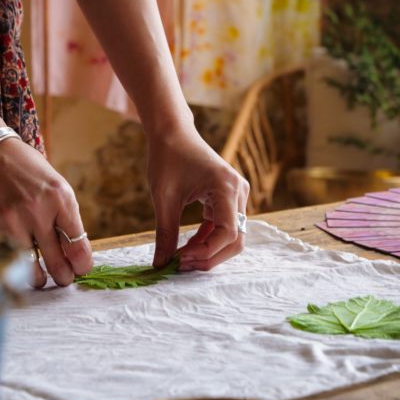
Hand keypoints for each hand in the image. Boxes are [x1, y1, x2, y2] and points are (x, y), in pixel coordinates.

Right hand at [0, 138, 92, 287]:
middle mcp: (39, 211)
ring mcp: (13, 221)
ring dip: (39, 278)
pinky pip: (9, 259)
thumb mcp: (58, 189)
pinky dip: (16, 266)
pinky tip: (19, 262)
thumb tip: (75, 255)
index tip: (81, 269)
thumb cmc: (30, 172)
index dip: (82, 265)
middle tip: (64, 278)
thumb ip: (66, 220)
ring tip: (42, 277)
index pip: (78, 247)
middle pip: (58, 264)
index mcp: (62, 200)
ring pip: (31, 270)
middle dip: (64, 277)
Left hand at [147, 127, 249, 271]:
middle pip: (235, 240)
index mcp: (226, 188)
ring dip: (208, 251)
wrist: (172, 133)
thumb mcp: (164, 198)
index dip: (205, 252)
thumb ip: (165, 233)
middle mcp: (239, 192)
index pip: (227, 233)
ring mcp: (237, 195)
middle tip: (181, 265)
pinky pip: (224, 228)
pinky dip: (207, 240)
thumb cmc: (167, 158)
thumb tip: (161, 264)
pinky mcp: (229, 198)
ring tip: (181, 257)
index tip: (179, 260)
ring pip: (232, 237)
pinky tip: (186, 246)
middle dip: (210, 257)